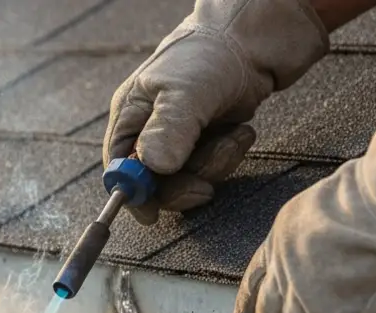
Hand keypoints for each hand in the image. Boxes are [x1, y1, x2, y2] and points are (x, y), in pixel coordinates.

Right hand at [105, 0, 327, 223]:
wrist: (256, 37)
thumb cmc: (210, 55)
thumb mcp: (185, 92)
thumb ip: (167, 131)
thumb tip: (152, 170)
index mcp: (131, 116)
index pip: (119, 168)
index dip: (132, 193)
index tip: (150, 212)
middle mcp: (151, 128)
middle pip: (153, 182)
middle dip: (182, 185)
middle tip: (205, 187)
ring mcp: (181, 135)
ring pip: (187, 177)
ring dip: (214, 165)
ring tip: (233, 137)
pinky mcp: (208, 137)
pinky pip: (212, 166)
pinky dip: (228, 154)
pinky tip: (240, 131)